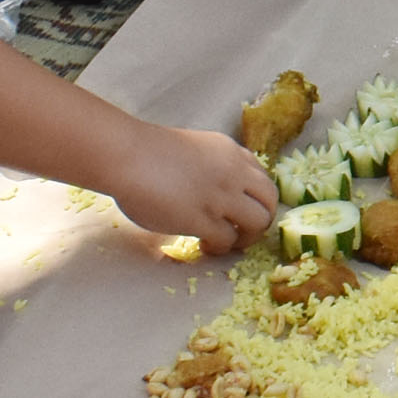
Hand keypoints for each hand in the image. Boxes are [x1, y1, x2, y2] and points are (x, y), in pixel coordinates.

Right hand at [103, 125, 278, 253]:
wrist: (128, 155)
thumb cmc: (145, 151)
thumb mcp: (192, 149)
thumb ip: (209, 167)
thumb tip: (208, 190)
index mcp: (230, 151)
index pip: (261, 177)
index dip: (255, 197)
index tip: (243, 209)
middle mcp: (233, 172)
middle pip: (270, 200)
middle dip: (262, 219)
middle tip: (244, 232)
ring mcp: (222, 196)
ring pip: (258, 222)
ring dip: (247, 238)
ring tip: (226, 243)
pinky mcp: (204, 219)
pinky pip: (227, 240)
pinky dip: (220, 248)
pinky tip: (205, 247)